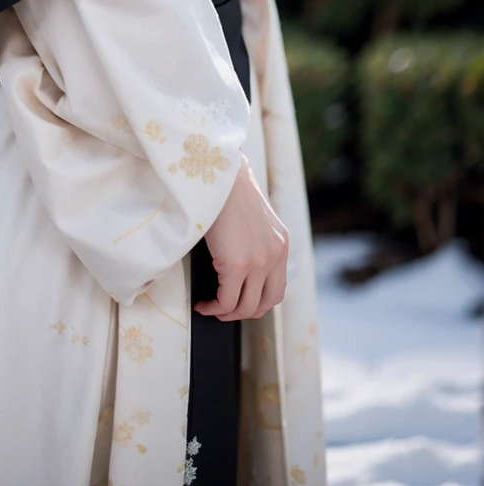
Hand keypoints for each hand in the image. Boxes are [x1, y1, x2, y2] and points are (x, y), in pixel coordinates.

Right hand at [193, 156, 287, 321]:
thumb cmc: (227, 189)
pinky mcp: (237, 264)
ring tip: (210, 306)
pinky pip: (226, 300)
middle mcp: (275, 255)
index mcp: (281, 243)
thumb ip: (255, 242)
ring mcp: (258, 262)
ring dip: (226, 312)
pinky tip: (203, 302)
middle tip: (223, 308)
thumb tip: (239, 268)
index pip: (276, 289)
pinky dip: (213, 306)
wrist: (218, 173)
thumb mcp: (252, 218)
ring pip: (245, 307)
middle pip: (265, 304)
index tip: (237, 301)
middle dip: (242, 313)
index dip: (256, 302)